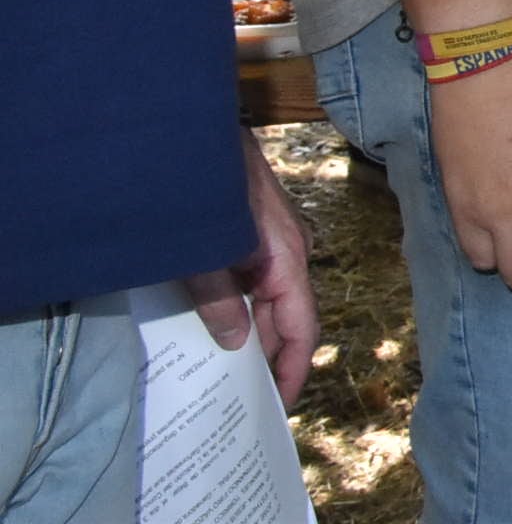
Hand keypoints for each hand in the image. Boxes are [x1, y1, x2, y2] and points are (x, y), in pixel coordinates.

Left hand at [185, 134, 317, 407]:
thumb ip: (218, 296)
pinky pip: (251, 278)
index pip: (302, 326)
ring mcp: (271, 239)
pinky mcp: (252, 230)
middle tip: (237, 397)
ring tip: (219, 367)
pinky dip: (234, 304)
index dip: (292, 368)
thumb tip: (237, 342)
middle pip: (285, 315)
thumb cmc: (203, 181)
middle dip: (265, 356)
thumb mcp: (203, 247)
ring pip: (267, 297)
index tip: (277, 405)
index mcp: (286, 256)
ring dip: (246, 329)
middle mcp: (287, 249)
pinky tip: (208, 321)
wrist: (190, 125)